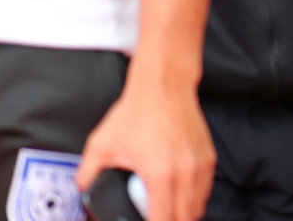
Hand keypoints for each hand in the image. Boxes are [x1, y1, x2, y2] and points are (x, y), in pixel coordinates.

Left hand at [75, 74, 215, 220]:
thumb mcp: (102, 145)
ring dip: (183, 215)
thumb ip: (87, 176)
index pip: (163, 219)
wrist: (165, 85)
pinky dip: (193, 200)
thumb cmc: (138, 111)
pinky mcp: (208, 156)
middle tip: (154, 218)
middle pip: (185, 218)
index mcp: (161, 174)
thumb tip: (83, 194)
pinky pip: (204, 190)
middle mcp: (186, 172)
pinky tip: (179, 198)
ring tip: (165, 213)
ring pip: (197, 207)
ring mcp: (200, 164)